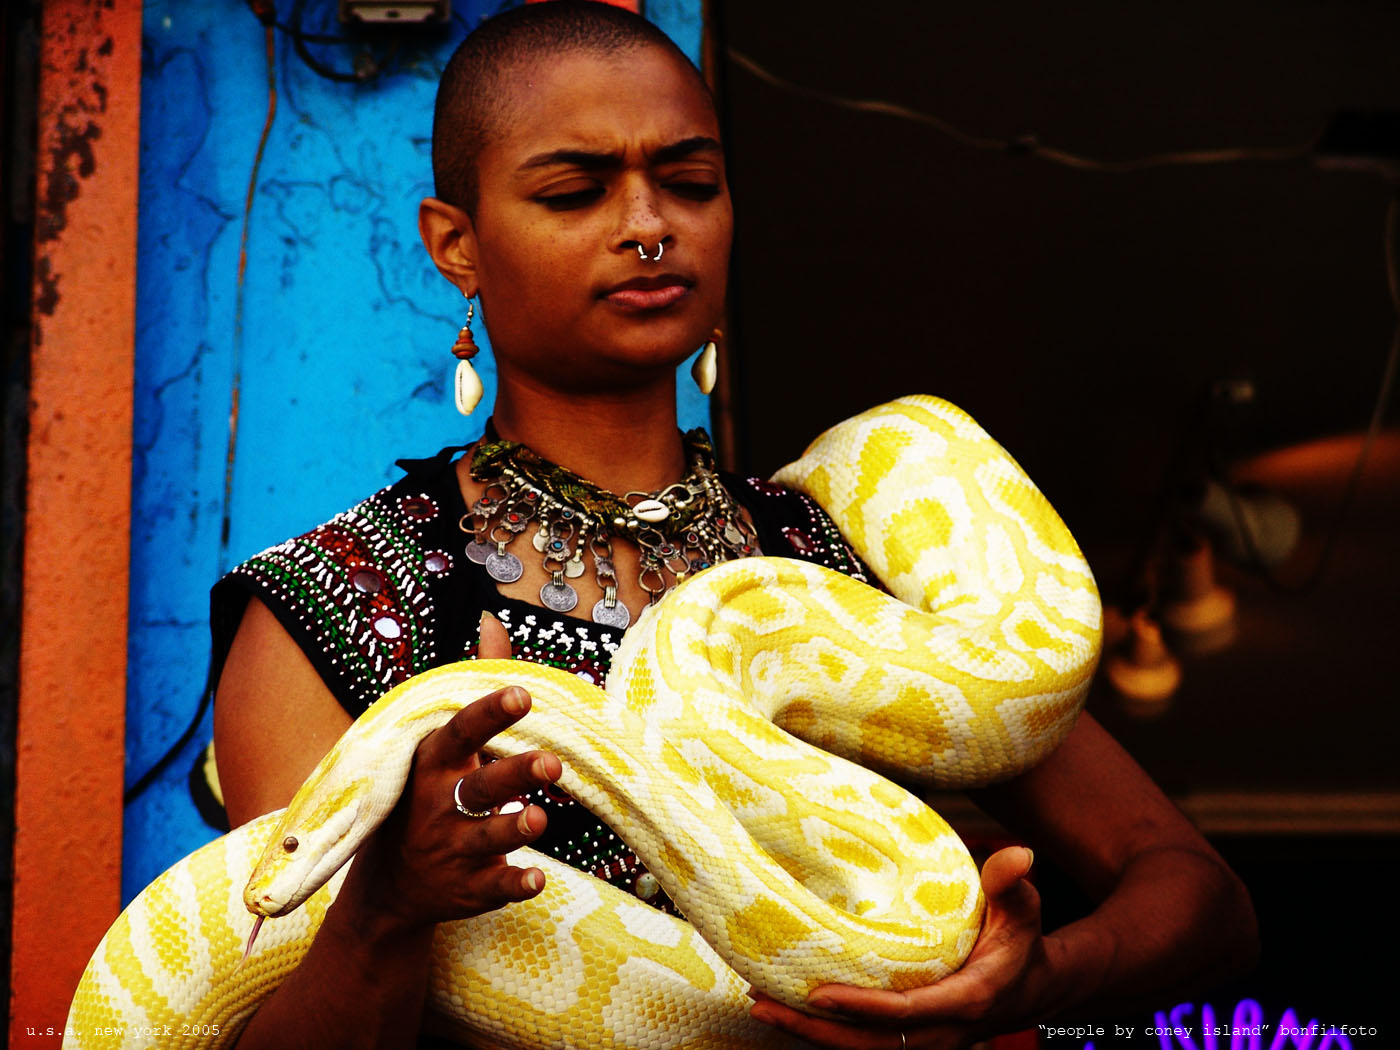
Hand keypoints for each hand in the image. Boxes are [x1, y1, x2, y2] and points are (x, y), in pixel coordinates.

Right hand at [339, 614, 563, 930]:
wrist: (385, 888)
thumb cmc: (423, 796)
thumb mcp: (438, 743)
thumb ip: (474, 686)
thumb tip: (494, 622)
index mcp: (434, 763)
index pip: (461, 732)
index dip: (490, 714)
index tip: (523, 695)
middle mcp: (440, 805)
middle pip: (479, 787)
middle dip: (513, 774)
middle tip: (552, 763)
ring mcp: (452, 850)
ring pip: (485, 838)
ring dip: (512, 829)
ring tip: (540, 818)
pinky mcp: (468, 888)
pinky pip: (493, 888)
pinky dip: (513, 885)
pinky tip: (537, 880)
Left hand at [749, 847, 1052, 1049]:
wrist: (1030, 988)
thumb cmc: (1019, 941)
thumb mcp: (1022, 909)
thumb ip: (1011, 884)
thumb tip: (1018, 853)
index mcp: (966, 999)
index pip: (907, 1013)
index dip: (863, 1007)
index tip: (820, 994)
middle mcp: (941, 1031)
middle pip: (871, 1044)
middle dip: (815, 1030)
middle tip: (764, 1003)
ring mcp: (924, 1041)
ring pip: (861, 1049)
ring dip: (810, 1033)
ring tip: (762, 1004)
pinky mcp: (908, 1039)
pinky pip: (862, 1043)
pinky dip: (824, 1032)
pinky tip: (787, 1007)